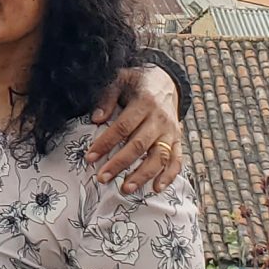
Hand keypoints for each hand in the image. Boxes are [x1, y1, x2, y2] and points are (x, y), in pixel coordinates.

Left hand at [85, 65, 183, 193]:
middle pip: (139, 145)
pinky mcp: (178, 140)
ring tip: (127, 188)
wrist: (165, 81)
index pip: (122, 127)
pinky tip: (156, 188)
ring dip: (143, 174)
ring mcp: (171, 131)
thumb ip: (107, 97)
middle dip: (120, 164)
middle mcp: (160, 119)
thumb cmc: (137, 82)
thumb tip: (96, 119)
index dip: (106, 143)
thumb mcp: (120, 79)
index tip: (90, 158)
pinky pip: (176, 160)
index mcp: (144, 102)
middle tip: (102, 178)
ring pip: (160, 156)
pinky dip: (169, 175)